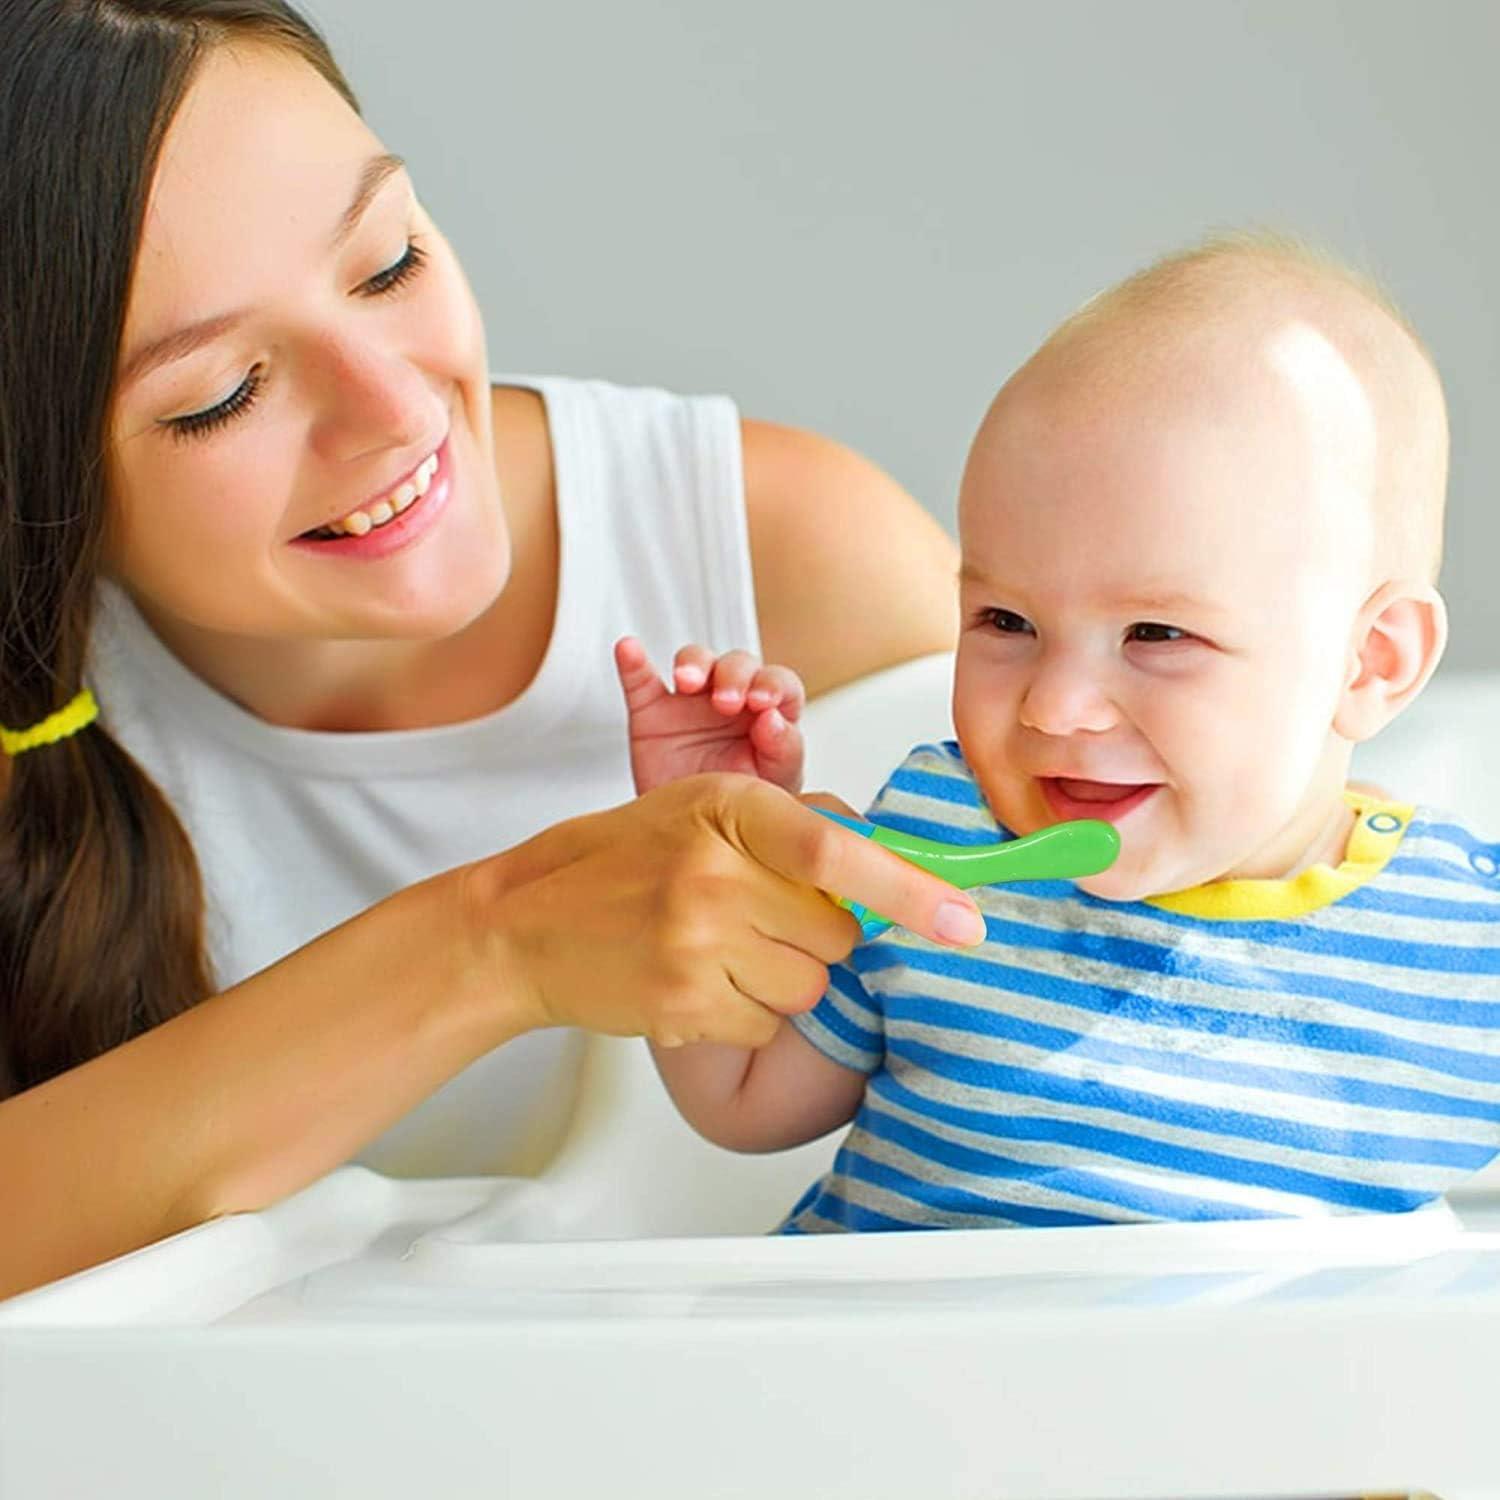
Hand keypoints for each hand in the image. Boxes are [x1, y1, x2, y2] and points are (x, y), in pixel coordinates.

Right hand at [470, 774, 984, 1049]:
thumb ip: (786, 824)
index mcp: (724, 808)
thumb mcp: (697, 809)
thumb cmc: (617, 862)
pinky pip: (765, 1022)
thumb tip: (877, 851)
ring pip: (808, 984)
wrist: (523, 924)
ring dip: (781, 976)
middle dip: (817, 935)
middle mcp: (711, 873)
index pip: (835, 848)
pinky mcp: (682, 1003)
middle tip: (757, 918)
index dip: (909, 888)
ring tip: (718, 949)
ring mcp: (695, 943)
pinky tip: (694, 981)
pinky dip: (744, 1011)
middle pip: (836, 932)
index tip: (965, 920)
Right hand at [613, 636, 804, 794]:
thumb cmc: (742, 810)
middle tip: (725, 701)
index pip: (779, 683)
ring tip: (687, 682)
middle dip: (733, 674)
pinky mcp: (652, 711)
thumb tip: (774, 719)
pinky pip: (641, 680)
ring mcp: (690, 702)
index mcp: (768, 715)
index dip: (773, 684)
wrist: (695, 839)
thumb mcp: (775, 787)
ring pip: (695, 661)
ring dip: (693, 663)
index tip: (762, 702)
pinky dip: (632, 661)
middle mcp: (732, 700)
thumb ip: (784, 752)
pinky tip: (628, 649)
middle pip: (737, 664)